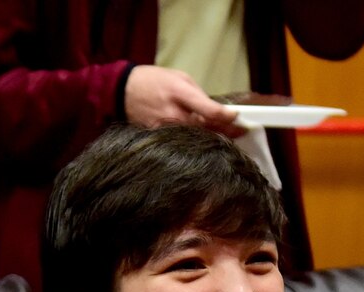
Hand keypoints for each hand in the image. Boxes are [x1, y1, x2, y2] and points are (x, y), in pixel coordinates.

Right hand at [123, 65, 243, 135]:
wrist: (123, 91)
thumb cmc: (153, 80)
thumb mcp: (179, 77)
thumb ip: (197, 94)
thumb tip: (213, 108)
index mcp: (180, 93)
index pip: (208, 110)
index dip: (226, 116)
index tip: (237, 118)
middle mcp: (174, 114)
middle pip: (205, 129)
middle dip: (225, 131)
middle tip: (240, 132)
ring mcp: (166, 129)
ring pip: (196, 138)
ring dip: (212, 138)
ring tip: (228, 138)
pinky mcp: (159, 138)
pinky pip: (182, 141)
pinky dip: (195, 141)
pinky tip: (205, 142)